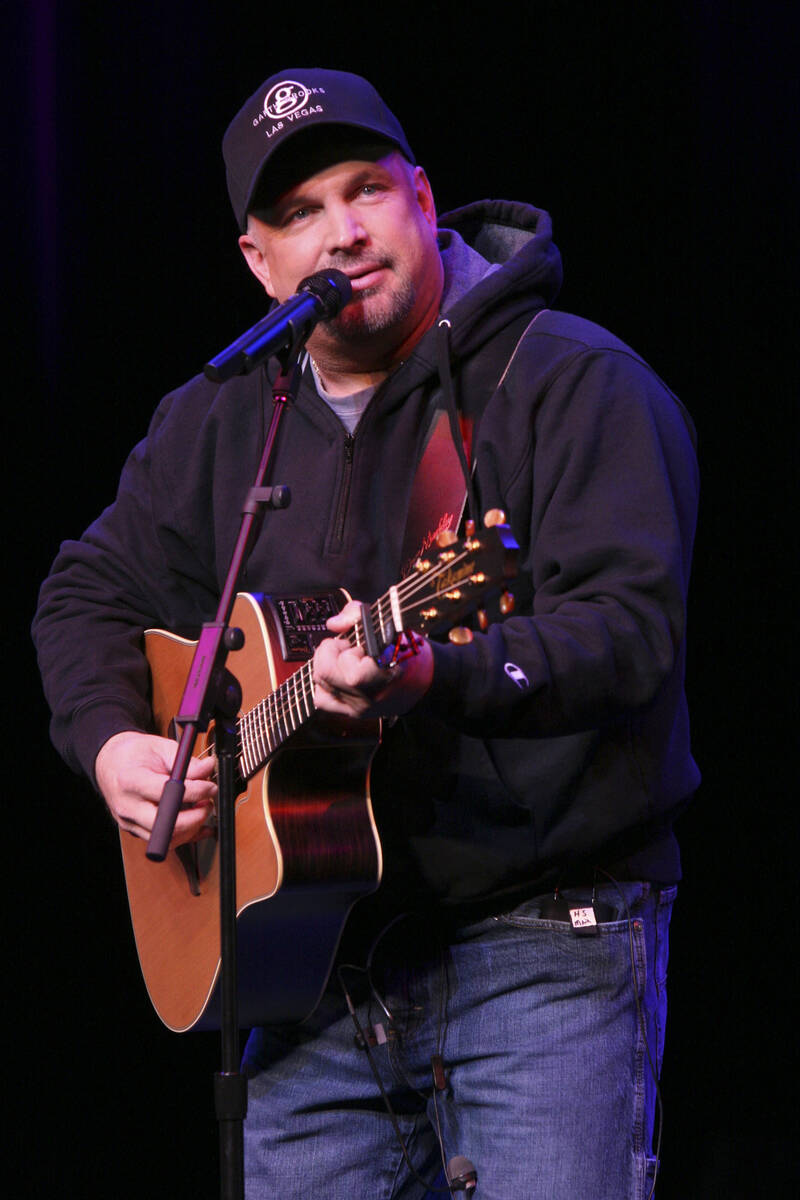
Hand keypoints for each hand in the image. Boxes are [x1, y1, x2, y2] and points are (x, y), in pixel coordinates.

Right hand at [94, 730, 216, 846]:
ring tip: (201, 808)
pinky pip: (165, 841)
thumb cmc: (132, 754)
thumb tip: (208, 768)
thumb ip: (185, 761)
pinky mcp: (136, 830)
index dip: (195, 792)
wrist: (109, 762)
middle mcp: (128, 806)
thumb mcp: (160, 747)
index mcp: (131, 781)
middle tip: (207, 803)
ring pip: (168, 839)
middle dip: (195, 818)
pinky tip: (198, 825)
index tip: (209, 786)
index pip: (168, 793)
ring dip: (192, 828)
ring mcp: (130, 822)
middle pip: (167, 826)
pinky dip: (186, 835)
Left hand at [313, 601, 433, 719]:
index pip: (349, 662)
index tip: (358, 642)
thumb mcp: (390, 623)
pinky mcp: (353, 713)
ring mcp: (360, 707)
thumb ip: (356, 614)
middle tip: (346, 646)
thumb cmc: (410, 652)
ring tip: (345, 660)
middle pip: (325, 671)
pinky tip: (338, 675)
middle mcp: (370, 695)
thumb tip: (333, 624)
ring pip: (320, 683)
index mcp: (384, 673)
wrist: (427, 682)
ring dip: (327, 665)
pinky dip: (324, 684)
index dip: (347, 646)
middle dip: (330, 652)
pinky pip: (321, 699)